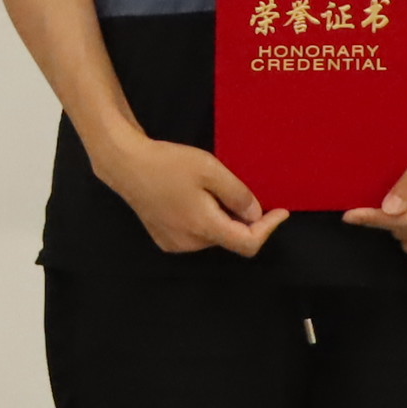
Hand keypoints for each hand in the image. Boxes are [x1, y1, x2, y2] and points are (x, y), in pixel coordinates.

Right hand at [88, 128, 273, 257]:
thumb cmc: (168, 163)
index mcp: (204, 227)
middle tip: (234, 187)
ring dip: (222, 218)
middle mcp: (190, 244)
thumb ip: (238, 195)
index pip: (248, 243)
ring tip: (207, 189)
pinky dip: (204, 221)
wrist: (126, 165)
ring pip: (213, 236)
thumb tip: (256, 214)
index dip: (269, 230)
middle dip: (241, 218)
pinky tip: (191, 198)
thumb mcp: (210, 170)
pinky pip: (195, 235)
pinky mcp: (164, 240)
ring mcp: (175, 244)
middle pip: (230, 238)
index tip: (281, 211)